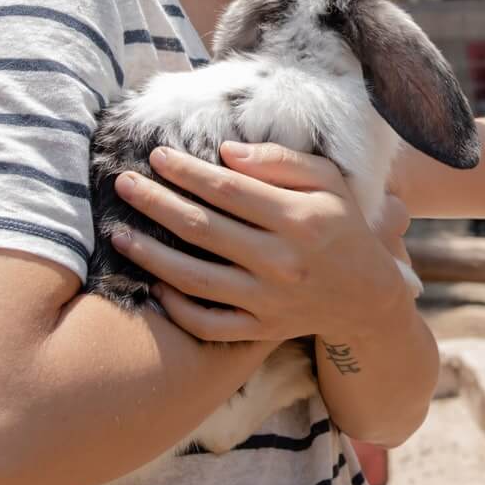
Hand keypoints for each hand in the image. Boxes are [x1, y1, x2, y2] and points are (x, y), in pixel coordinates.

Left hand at [110, 143, 414, 346]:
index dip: (187, 172)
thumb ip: (280, 161)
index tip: (156, 156)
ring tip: (119, 234)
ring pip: (194, 278)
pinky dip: (176, 308)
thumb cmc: (340, 225)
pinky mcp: (261, 331)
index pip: (228, 189)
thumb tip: (226, 153)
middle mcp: (281, 262)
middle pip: (202, 229)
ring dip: (150, 254)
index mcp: (299, 219)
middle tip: (123, 183)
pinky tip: (154, 285)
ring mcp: (269, 301)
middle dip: (155, 203)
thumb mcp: (327, 181)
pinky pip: (208, 324)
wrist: (366, 296)